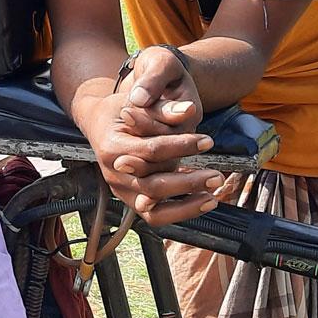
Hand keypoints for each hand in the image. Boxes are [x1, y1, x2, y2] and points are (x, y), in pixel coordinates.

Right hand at [77, 49, 221, 225]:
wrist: (101, 123)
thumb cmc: (122, 110)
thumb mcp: (140, 102)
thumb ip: (163, 107)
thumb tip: (188, 110)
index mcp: (112, 147)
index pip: (151, 150)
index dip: (182, 146)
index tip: (207, 141)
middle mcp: (114, 173)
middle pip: (152, 185)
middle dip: (188, 183)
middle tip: (216, 176)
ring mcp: (121, 190)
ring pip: (152, 211)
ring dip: (186, 206)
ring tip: (212, 197)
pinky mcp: (131, 199)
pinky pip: (155, 216)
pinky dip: (179, 212)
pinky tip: (202, 201)